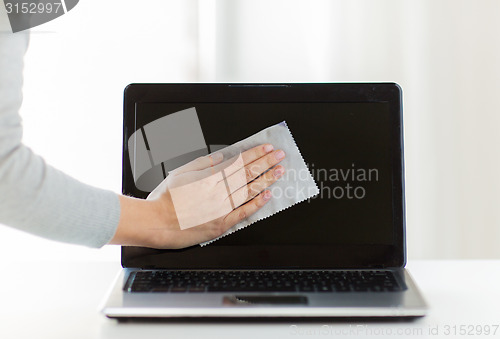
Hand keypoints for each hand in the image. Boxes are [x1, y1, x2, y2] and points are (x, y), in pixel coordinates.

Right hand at [109, 144, 285, 248]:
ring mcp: (221, 208)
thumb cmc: (165, 199)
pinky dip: (256, 204)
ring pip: (249, 191)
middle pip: (248, 174)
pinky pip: (243, 213)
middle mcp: (217, 191)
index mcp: (209, 177)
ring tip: (279, 171)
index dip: (256, 154)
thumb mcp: (180, 173)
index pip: (239, 162)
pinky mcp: (221, 224)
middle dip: (266, 163)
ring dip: (266, 180)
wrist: (156, 223)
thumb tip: (220, 156)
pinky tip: (267, 195)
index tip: (268, 148)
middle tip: (280, 156)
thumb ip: (202, 163)